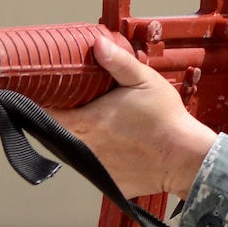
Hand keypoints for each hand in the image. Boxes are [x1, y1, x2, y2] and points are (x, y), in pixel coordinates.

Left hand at [49, 34, 217, 197]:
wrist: (187, 158)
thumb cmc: (167, 121)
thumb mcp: (145, 81)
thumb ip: (118, 62)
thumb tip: (97, 44)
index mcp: (87, 121)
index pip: (44, 115)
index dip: (40, 105)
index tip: (44, 96)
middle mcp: (84, 147)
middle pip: (53, 135)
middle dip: (58, 121)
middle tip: (70, 108)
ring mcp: (94, 168)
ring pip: (71, 153)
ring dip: (76, 140)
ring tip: (95, 128)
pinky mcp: (106, 182)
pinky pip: (92, 170)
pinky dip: (97, 159)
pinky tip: (113, 149)